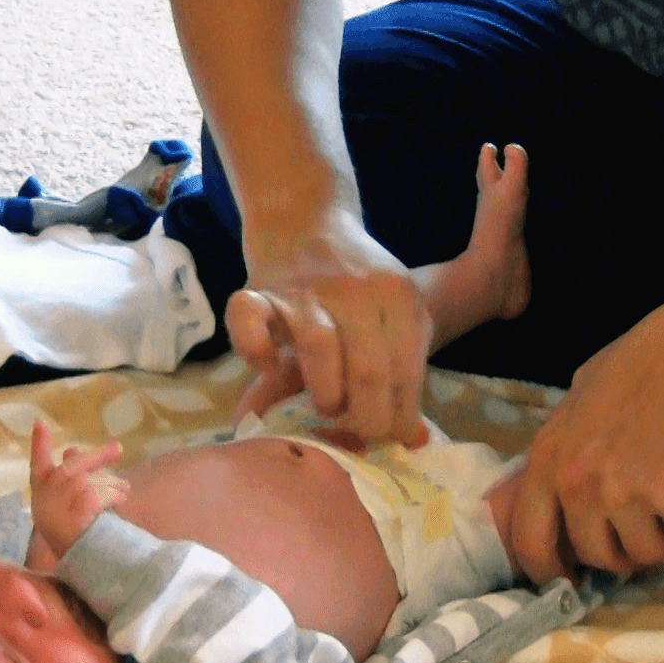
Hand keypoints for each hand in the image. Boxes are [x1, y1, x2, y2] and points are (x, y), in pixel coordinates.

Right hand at [28, 420, 129, 559]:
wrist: (83, 565)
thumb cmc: (76, 534)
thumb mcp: (69, 504)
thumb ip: (72, 477)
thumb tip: (72, 449)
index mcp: (41, 493)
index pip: (37, 464)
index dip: (38, 444)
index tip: (39, 422)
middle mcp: (46, 496)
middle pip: (73, 465)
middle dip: (98, 456)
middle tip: (118, 449)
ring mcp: (59, 504)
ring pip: (91, 481)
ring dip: (113, 485)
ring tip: (123, 493)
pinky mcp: (75, 512)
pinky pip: (100, 495)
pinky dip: (114, 496)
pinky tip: (120, 502)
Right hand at [227, 209, 432, 446]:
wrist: (306, 218)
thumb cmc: (357, 285)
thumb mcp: (391, 316)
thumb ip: (401, 375)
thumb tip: (415, 444)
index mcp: (401, 298)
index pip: (407, 373)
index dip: (399, 417)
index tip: (388, 438)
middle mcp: (358, 291)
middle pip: (369, 371)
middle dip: (365, 419)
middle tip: (356, 433)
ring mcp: (306, 289)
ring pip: (320, 349)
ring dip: (325, 393)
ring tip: (325, 405)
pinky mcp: (259, 289)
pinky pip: (249, 323)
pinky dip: (256, 351)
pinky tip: (267, 365)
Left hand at [508, 317, 663, 583]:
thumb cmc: (644, 360)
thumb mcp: (581, 395)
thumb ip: (567, 440)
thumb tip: (564, 465)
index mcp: (548, 458)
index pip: (529, 537)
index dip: (548, 569)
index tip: (569, 579)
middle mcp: (577, 483)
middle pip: (593, 554)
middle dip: (622, 557)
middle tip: (647, 540)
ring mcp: (621, 494)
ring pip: (643, 555)